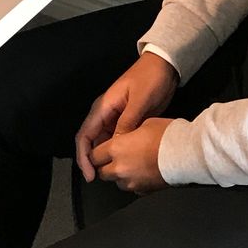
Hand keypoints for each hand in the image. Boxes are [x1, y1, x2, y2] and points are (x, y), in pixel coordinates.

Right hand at [75, 52, 178, 181]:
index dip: (83, 157)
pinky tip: (123, 163)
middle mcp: (105, 114)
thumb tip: (116, 147)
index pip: (84, 136)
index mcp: (103, 107)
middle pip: (91, 141)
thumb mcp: (139, 101)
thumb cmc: (149, 80)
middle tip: (100, 180)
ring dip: (105, 157)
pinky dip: (117, 151)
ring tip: (112, 174)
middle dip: (92, 161)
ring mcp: (115, 118)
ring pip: (104, 142)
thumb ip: (127, 123)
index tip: (90, 175)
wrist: (163, 67)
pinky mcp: (127, 121)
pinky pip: (117, 139)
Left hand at [92, 120, 171, 193]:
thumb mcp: (144, 123)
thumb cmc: (167, 135)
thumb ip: (128, 133)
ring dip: (118, 175)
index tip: (99, 151)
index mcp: (116, 148)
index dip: (96, 153)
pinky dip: (133, 182)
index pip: (93, 155)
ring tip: (129, 166)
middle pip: (101, 172)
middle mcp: (119, 168)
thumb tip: (126, 136)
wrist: (186, 154)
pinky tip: (142, 174)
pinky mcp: (143, 191)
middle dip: (104, 166)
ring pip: (115, 182)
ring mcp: (131, 182)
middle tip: (112, 159)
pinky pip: (132, 188)